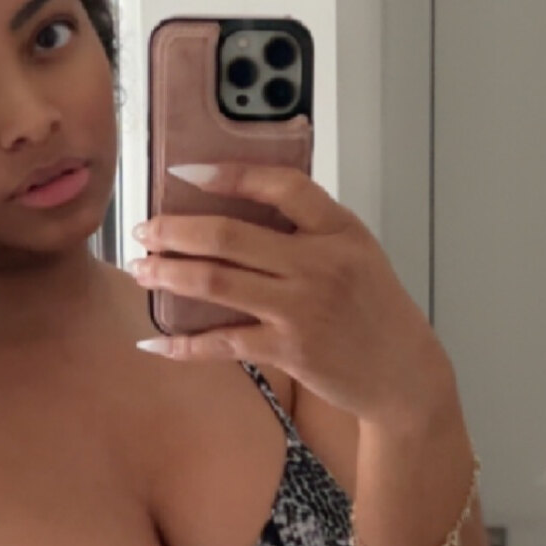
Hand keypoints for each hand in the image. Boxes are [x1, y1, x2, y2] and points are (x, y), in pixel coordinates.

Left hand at [130, 160, 459, 429]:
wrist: (403, 373)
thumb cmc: (375, 310)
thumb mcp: (357, 253)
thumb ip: (311, 228)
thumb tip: (243, 203)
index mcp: (339, 230)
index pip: (281, 185)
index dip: (228, 175)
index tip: (186, 172)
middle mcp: (321, 264)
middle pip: (230, 236)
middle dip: (175, 231)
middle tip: (145, 230)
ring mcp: (303, 309)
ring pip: (217, 282)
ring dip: (170, 274)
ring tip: (142, 269)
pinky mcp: (290, 350)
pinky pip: (223, 342)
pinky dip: (184, 344)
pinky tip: (155, 342)